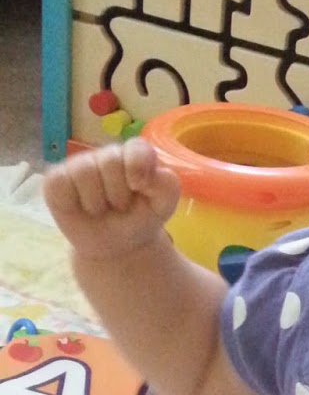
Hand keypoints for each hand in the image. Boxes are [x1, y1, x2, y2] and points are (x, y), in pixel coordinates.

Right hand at [44, 140, 180, 261]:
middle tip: (121, 207)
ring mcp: (79, 165)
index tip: (139, 186)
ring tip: (102, 210)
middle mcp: (106, 155)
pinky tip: (80, 208)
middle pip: (109, 162)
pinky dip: (71, 202)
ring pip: (84, 172)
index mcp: (135, 156)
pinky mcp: (56, 180)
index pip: (135, 148)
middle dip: (119, 194)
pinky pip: (59, 183)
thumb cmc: (140, 219)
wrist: (117, 246)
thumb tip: (147, 175)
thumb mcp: (164, 206)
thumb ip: (166, 186)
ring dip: (96, 202)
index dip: (137, 166)